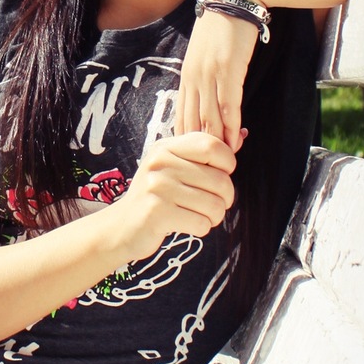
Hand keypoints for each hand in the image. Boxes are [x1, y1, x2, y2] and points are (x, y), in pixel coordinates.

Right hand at [109, 132, 238, 263]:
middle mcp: (161, 162)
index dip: (227, 163)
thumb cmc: (156, 197)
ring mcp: (158, 187)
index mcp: (167, 147)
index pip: (213, 145)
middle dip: (225, 198)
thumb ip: (205, 154)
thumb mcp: (174, 167)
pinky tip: (187, 224)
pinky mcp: (158, 213)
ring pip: (215, 205)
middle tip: (211, 204)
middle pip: (221, 180)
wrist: (121, 227)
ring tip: (199, 215)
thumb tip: (243, 135)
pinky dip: (201, 229)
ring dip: (214, 217)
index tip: (219, 175)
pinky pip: (202, 223)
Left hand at [175, 6, 256, 149]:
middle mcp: (193, 78)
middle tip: (211, 167)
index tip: (198, 159)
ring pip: (209, 118)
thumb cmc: (224, 26)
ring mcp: (209, 74)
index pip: (182, 117)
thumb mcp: (208, 54)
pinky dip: (232, 126)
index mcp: (186, 76)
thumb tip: (213, 99)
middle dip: (201, 148)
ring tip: (225, 161)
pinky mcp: (228, 70)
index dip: (189, 141)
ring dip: (218, 143)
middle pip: (192, 122)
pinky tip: (237, 140)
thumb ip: (206, 76)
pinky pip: (228, 105)